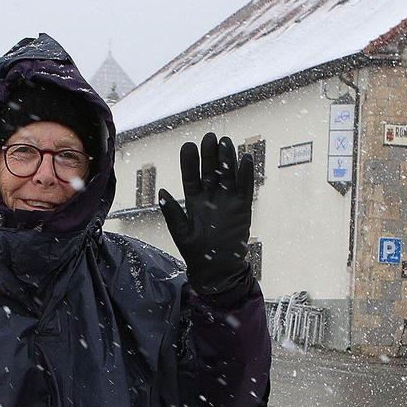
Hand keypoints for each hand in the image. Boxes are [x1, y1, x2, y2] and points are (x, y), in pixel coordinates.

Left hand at [158, 133, 254, 297]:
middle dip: (209, 154)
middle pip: (210, 171)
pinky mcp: (242, 207)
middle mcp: (211, 197)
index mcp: (194, 201)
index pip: (190, 177)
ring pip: (228, 174)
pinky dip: (245, 174)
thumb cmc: (196, 253)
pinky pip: (245, 187)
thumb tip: (161, 191)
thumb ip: (172, 212)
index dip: (189, 162)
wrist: (217, 269)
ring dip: (227, 159)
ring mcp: (227, 200)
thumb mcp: (181, 233)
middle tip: (209, 137)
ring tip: (225, 142)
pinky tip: (245, 158)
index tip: (188, 146)